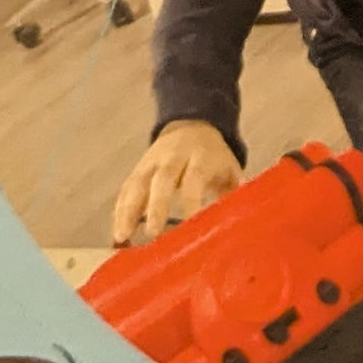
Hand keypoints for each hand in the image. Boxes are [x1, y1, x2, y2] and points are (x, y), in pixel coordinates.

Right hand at [110, 120, 240, 245]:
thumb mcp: (229, 167)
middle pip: (162, 179)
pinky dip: (120, 210)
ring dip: (128, 211)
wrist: (192, 124)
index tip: (191, 226)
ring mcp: (152, 161)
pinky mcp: (138, 168)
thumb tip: (244, 218)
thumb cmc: (214, 156)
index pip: (195, 177)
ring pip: (137, 183)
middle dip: (156, 206)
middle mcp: (173, 157)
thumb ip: (235, 191)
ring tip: (122, 237)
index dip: (192, 201)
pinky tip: (118, 233)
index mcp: (200, 156)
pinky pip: (126, 189)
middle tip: (153, 233)